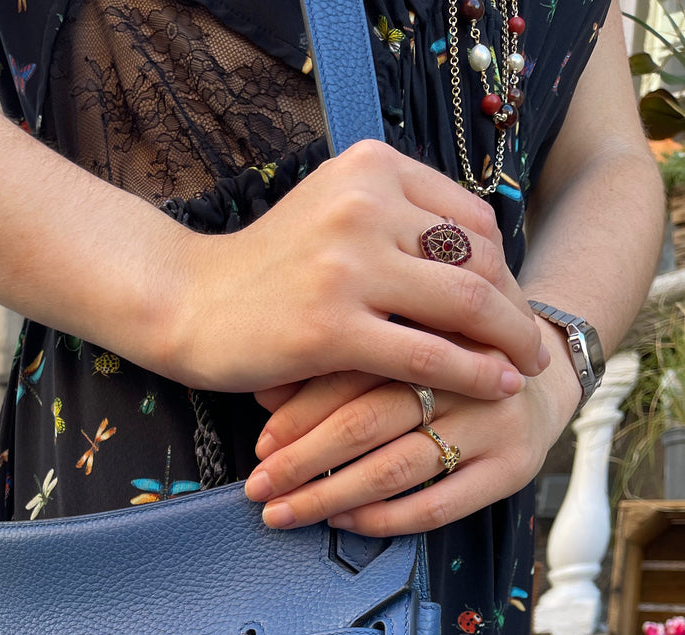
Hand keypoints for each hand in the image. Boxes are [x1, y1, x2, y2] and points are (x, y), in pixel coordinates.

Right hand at [167, 140, 549, 401]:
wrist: (186, 302)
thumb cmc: (263, 270)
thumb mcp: (331, 216)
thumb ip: (394, 221)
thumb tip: (477, 256)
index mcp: (370, 168)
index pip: (469, 217)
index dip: (502, 267)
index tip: (508, 305)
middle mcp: (364, 204)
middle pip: (478, 256)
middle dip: (512, 305)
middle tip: (528, 342)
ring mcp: (347, 265)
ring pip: (464, 302)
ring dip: (508, 339)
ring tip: (525, 367)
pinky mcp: (331, 327)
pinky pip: (427, 354)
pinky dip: (471, 373)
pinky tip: (493, 386)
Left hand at [243, 321, 581, 534]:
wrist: (544, 368)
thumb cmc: (450, 354)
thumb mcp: (403, 336)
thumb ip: (338, 358)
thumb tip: (262, 391)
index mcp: (432, 326)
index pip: (353, 372)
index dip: (299, 412)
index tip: (261, 444)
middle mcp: (464, 373)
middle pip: (367, 421)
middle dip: (303, 461)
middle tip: (260, 486)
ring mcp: (491, 422)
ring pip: (395, 468)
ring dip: (329, 495)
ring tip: (285, 512)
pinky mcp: (511, 468)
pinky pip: (436, 506)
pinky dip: (382, 519)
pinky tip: (342, 520)